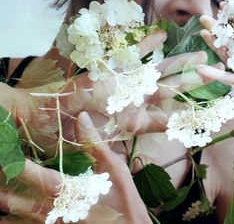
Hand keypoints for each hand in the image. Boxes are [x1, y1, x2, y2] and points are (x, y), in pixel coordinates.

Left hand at [0, 112, 151, 223]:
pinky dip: (17, 223)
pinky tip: (6, 219)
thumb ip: (94, 144)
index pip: (33, 174)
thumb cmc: (124, 200)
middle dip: (2, 190)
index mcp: (67, 190)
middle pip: (17, 201)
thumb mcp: (114, 169)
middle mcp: (55, 210)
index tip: (3, 152)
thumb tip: (81, 117)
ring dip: (6, 206)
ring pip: (20, 218)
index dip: (14, 163)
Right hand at [58, 30, 224, 134]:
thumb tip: (174, 123)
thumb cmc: (88, 123)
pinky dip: (147, 44)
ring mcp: (130, 82)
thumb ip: (146, 125)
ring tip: (200, 56)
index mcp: (141, 116)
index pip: (171, 114)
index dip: (192, 112)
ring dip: (180, 62)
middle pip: (173, 88)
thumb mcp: (120, 129)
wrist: (63, 109)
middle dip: (194, 81)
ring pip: (160, 70)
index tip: (215, 108)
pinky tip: (162, 34)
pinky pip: (134, 54)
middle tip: (217, 72)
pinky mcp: (117, 69)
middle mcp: (139, 98)